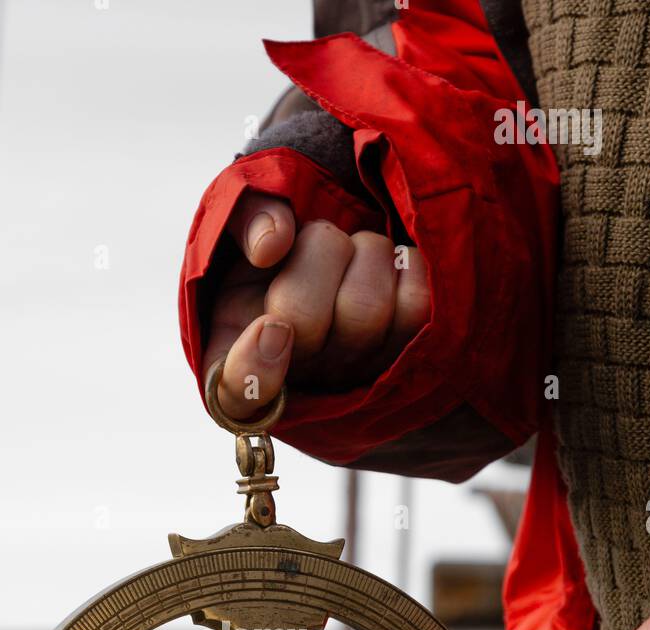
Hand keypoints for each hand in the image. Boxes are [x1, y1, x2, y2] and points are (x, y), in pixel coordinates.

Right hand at [202, 190, 430, 419]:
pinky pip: (415, 306)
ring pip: (366, 306)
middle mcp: (296, 382)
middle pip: (306, 318)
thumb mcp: (241, 231)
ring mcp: (352, 378)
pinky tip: (389, 269)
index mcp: (233, 359)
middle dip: (315, 257)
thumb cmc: (280, 259)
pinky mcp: (405, 359)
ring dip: (364, 254)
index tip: (270, 326)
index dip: (253, 366)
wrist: (338, 268)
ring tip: (354, 258)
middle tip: (313, 251)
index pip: (239, 393)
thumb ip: (245, 217)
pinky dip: (405, 265)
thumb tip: (271, 243)